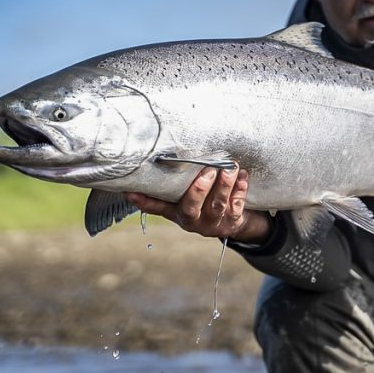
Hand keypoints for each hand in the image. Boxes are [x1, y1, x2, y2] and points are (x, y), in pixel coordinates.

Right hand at [125, 166, 271, 243]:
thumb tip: (165, 149)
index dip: (144, 200)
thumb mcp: (189, 194)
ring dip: (224, 185)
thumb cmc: (206, 200)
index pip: (157, 207)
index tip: (130, 191)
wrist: (233, 221)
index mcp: (177, 212)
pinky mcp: (231, 222)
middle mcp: (192, 220)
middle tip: (209, 170)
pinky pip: (236, 205)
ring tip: (230, 167)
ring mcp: (212, 223)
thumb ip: (180, 180)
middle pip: (191, 208)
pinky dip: (240, 189)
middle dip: (199, 189)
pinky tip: (242, 175)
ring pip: (217, 205)